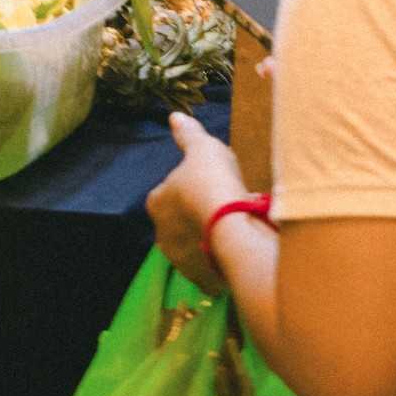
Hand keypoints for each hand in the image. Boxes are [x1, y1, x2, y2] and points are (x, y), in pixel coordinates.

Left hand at [146, 112, 249, 294]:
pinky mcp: (200, 279)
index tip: (209, 184)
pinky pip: (211, 269)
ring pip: (196, 246)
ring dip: (210, 238)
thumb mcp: (202, 149)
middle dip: (198, 216)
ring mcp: (180, 260)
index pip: (165, 194)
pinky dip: (222, 261)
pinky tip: (240, 248)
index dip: (188, 188)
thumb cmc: (213, 182)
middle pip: (180, 222)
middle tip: (226, 206)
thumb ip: (188, 135)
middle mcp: (161, 235)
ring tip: (237, 226)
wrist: (232, 228)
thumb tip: (174, 116)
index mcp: (156, 203)